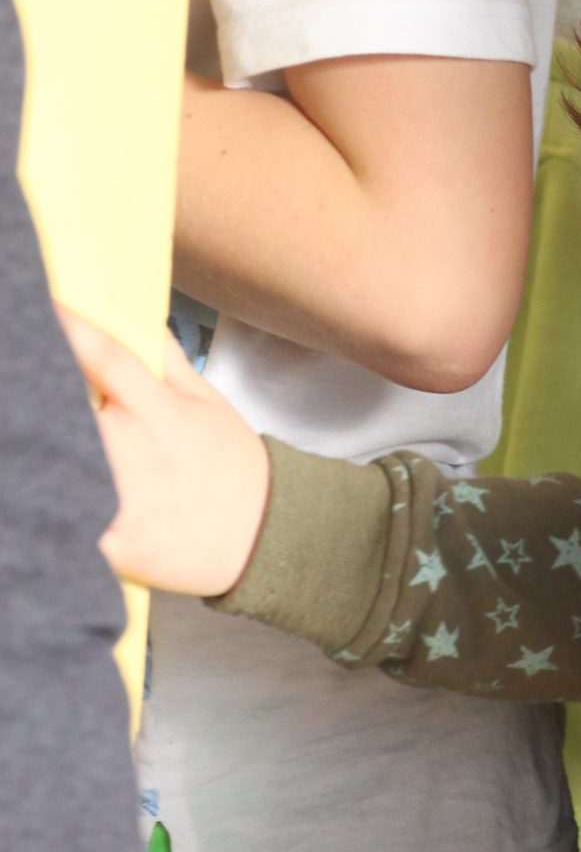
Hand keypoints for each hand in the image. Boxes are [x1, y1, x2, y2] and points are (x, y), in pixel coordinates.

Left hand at [59, 311, 271, 596]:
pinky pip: (72, 514)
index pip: (106, 359)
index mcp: (159, 413)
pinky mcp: (106, 545)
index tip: (52, 306)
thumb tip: (138, 319)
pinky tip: (80, 497)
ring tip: (68, 450)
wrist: (259, 536)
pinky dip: (68, 504)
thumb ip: (167, 361)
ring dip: (57, 453)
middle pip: (69, 412)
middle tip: (50, 387)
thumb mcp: (209, 403)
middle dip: (54, 399)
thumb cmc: (233, 467)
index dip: (73, 328)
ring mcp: (116, 503)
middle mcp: (132, 455)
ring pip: (63, 465)